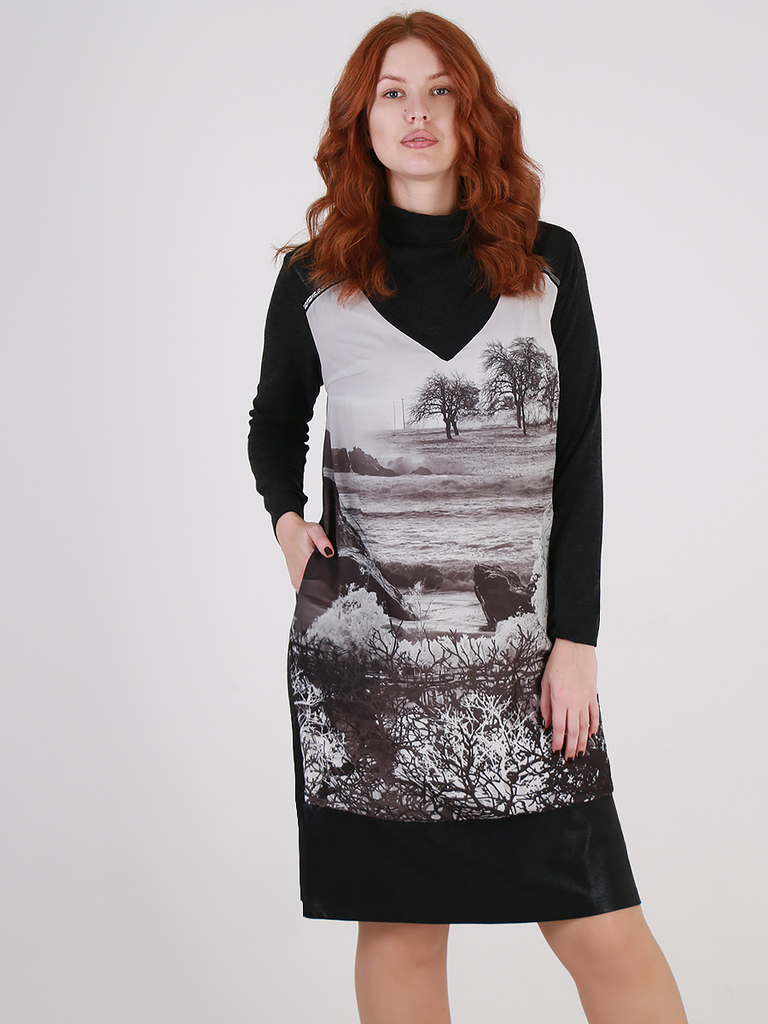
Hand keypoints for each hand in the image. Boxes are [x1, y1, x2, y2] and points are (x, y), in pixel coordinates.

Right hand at [275, 511, 333, 592]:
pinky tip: (315, 577)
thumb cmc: (301, 532)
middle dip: (326, 582)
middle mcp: (299, 573)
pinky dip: (311, 586)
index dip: (331, 578)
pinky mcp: (294, 581)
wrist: (287, 533)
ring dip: (318, 585)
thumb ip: (322, 540)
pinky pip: (305, 589)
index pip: (322, 579)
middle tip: (329, 572)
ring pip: (310, 589)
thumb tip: (329, 552)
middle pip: (317, 586)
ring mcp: (296, 578)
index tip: (335, 574)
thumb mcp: (314, 530)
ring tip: (321, 573)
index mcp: (305, 562)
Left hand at [540, 638, 599, 759]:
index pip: (559, 727)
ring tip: (581, 752)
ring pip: (585, 726)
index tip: (556, 751)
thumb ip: (545, 705)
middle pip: (573, 731)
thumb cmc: (558, 662)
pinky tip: (591, 735)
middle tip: (569, 758)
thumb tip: (545, 723)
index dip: (558, 742)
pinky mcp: (593, 695)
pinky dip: (594, 726)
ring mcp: (585, 699)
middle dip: (571, 747)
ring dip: (583, 741)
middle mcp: (574, 702)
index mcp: (560, 699)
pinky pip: (595, 714)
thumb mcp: (545, 683)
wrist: (575, 647)